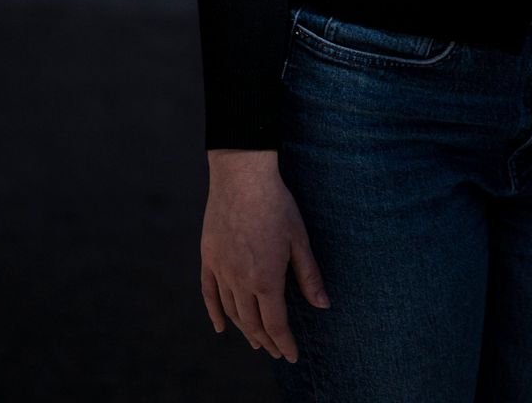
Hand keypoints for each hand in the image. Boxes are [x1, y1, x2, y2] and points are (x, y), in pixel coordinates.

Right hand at [201, 151, 330, 361]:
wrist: (242, 176)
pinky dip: (215, 314)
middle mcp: (241, 280)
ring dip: (245, 330)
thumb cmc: (276, 204)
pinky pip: (209, 294)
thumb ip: (309, 275)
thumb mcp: (299, 239)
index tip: (291, 355)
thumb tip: (323, 305)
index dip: (284, 343)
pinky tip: (221, 327)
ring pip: (232, 311)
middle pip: (253, 323)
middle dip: (267, 341)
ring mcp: (222, 270)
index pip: (276, 324)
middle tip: (276, 351)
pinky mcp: (208, 257)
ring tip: (256, 341)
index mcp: (266, 279)